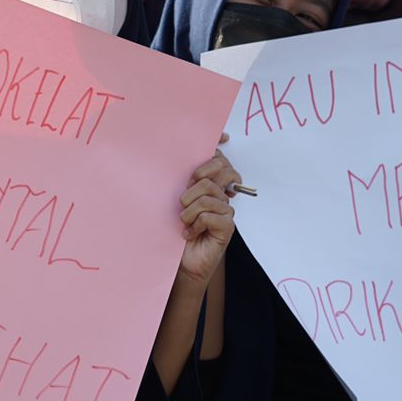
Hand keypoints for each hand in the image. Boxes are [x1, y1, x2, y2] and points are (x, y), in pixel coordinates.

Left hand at [176, 139, 239, 287]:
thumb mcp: (174, 202)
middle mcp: (221, 195)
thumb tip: (175, 156)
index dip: (218, 146)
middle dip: (196, 181)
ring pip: (209, 193)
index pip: (219, 159)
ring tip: (184, 221)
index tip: (222, 137)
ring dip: (188, 210)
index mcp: (210, 184)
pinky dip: (194, 225)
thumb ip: (181, 182)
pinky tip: (189, 233)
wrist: (180, 262)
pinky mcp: (227, 227)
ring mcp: (226, 211)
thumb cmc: (174, 230)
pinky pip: (210, 215)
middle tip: (183, 200)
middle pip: (218, 169)